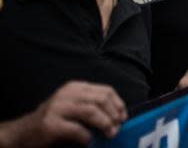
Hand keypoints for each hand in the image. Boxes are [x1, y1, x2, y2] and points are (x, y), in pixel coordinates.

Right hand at [0, 81, 126, 146]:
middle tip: (117, 127)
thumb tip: (117, 116)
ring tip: (110, 134)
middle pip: (100, 99)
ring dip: (104, 124)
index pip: (105, 90)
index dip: (118, 104)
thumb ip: (91, 106)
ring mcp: (57, 108)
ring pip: (91, 111)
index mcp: (75, 87)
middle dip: (113, 114)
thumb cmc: (54, 120)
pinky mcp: (50, 124)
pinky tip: (89, 141)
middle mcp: (67, 94)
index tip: (123, 116)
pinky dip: (87, 136)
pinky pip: (76, 129)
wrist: (23, 132)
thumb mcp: (73, 106)